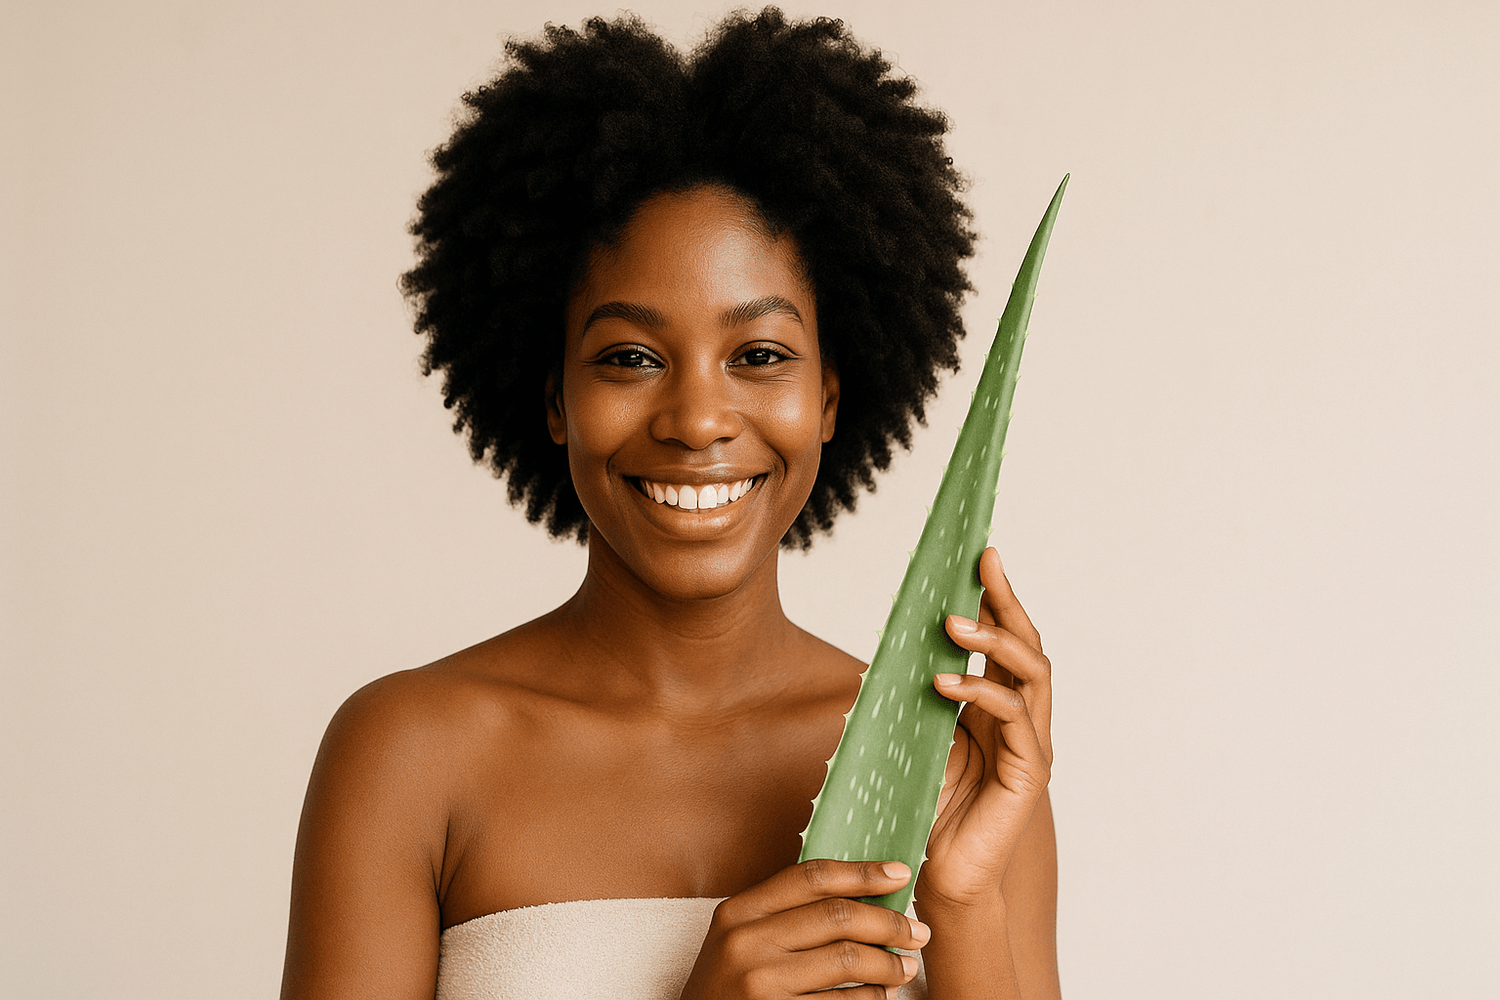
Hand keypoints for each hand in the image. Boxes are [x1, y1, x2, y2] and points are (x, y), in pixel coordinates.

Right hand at [680, 859, 931, 999]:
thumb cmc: (729, 985)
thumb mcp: (740, 939)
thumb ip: (785, 912)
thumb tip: (864, 892)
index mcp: (739, 911)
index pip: (811, 878)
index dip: (862, 873)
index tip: (900, 873)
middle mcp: (747, 943)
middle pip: (837, 917)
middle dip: (888, 922)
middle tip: (917, 931)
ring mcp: (762, 983)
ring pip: (848, 961)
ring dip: (888, 963)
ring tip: (904, 965)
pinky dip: (872, 999)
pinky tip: (881, 996)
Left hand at [920, 547, 1052, 911]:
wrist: (934, 875)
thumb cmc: (924, 806)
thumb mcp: (915, 735)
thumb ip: (916, 695)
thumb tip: (894, 644)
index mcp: (996, 707)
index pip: (1005, 641)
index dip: (996, 598)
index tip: (980, 555)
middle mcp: (1021, 720)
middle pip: (1028, 645)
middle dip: (1006, 601)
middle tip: (981, 566)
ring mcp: (1030, 745)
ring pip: (1031, 673)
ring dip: (994, 641)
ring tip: (954, 623)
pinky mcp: (1029, 772)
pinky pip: (1015, 719)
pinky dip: (982, 693)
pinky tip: (946, 683)